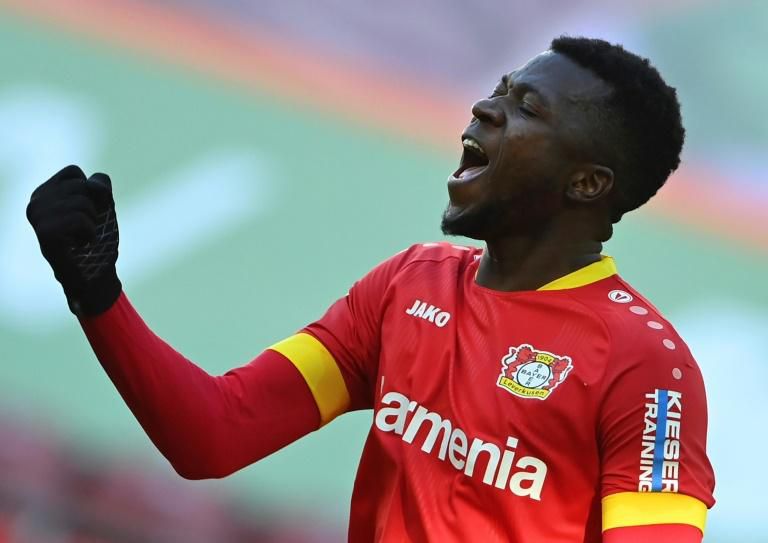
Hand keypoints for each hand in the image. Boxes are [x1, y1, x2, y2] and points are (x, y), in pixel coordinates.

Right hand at [27, 165, 121, 315]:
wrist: (94, 276)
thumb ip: (100, 185)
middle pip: (80, 186)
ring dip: (93, 223)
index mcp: (43, 192)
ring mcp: (37, 217)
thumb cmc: (96, 239)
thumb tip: (93, 187)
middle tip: (83, 229)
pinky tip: (81, 244)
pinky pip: (80, 219)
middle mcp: (35, 202)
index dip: (91, 192)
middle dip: (93, 208)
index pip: (74, 172)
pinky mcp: (44, 232)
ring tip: (82, 238)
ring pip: (83, 202)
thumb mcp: (102, 204)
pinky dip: (90, 233)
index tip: (86, 213)